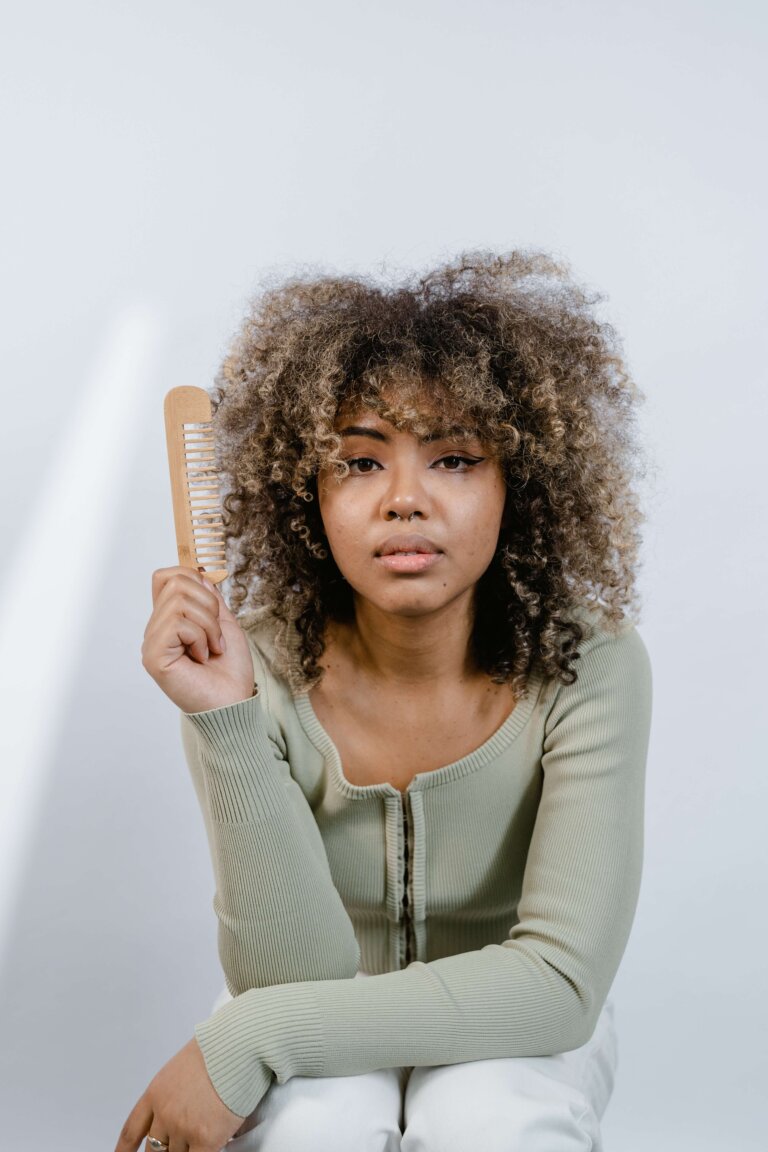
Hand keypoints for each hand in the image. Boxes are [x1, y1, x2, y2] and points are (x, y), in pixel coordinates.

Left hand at [115, 1036, 246, 1151]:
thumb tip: (180, 1119)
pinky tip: (207, 1147)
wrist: (237, 1045)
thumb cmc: (219, 1048)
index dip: (124, 1151)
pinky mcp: (205, 1138)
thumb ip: (174, 1095)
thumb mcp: (183, 1068)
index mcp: (156, 1092)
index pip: (131, 1131)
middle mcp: (164, 1113)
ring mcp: (183, 1127)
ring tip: (203, 1133)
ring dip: (189, 1149)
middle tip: (176, 1146)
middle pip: (154, 1149)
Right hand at [142, 567, 254, 713]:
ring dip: (208, 625)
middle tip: (216, 636)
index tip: (213, 605)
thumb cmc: (230, 670)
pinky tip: (202, 658)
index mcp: (170, 620)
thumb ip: (209, 598)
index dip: (191, 578)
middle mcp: (156, 629)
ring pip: (179, 601)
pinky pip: (178, 623)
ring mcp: (153, 642)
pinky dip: (201, 637)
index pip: (165, 577)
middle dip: (208, 605)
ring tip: (212, 648)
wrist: (234, 702)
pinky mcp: (154, 656)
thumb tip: (197, 574)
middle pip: (176, 582)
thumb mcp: (224, 623)